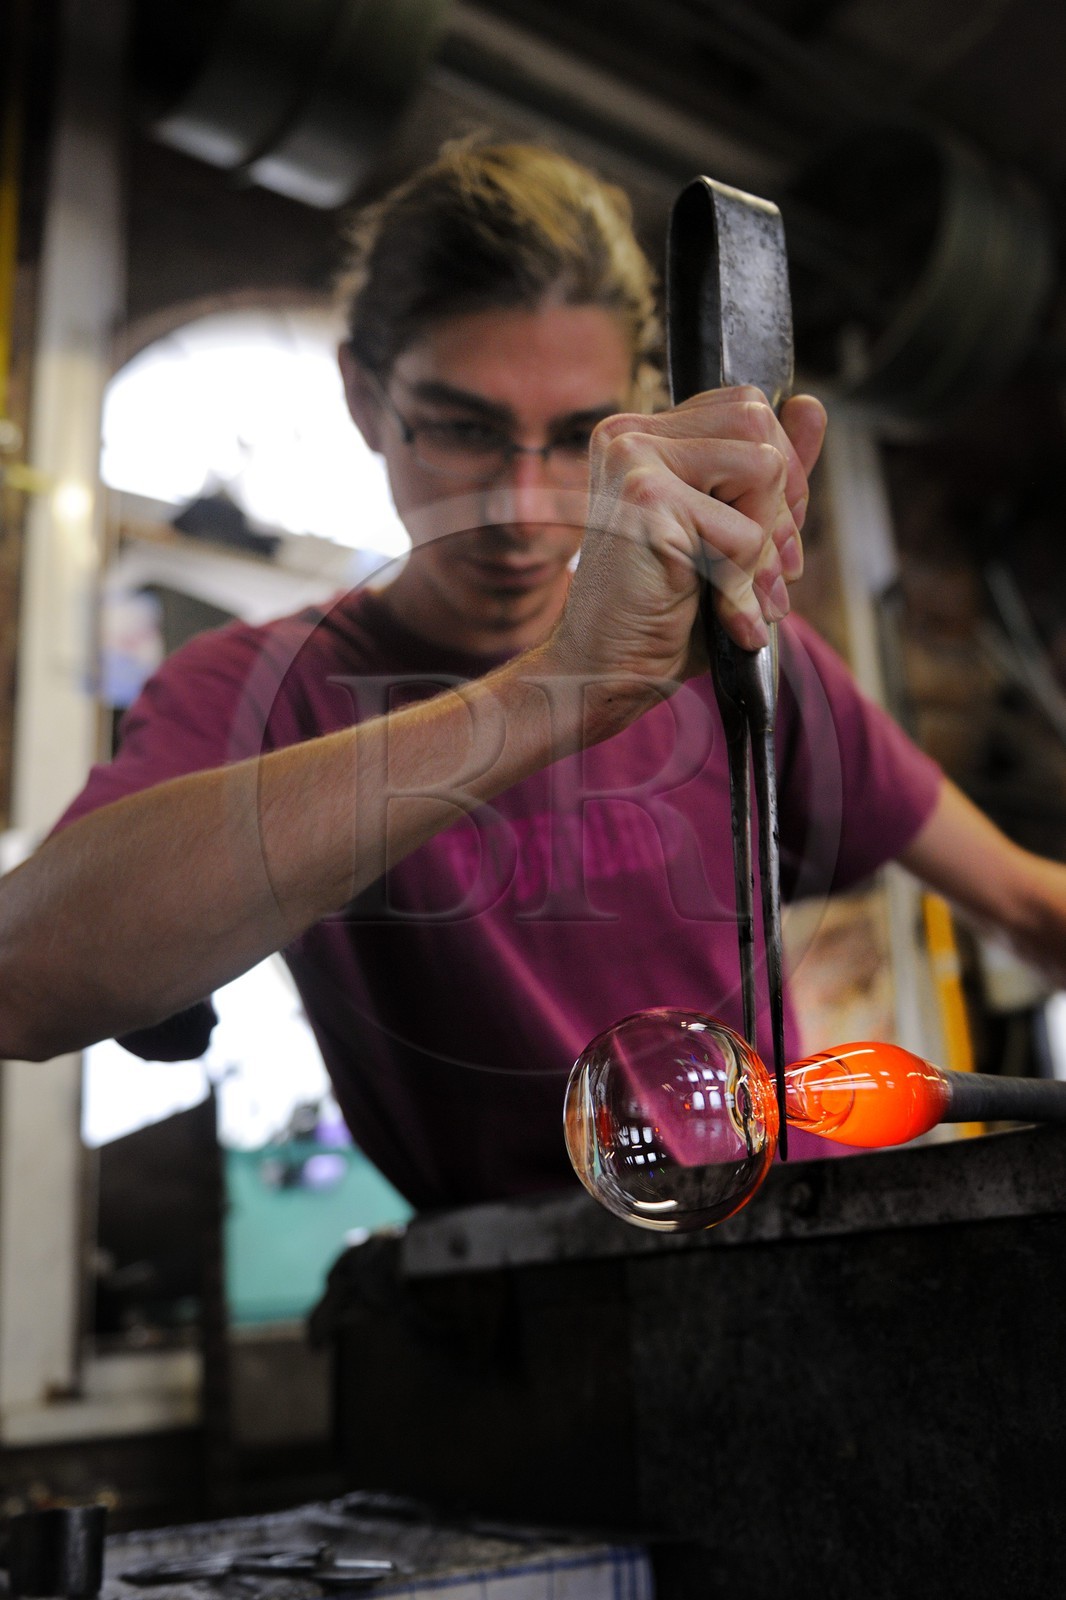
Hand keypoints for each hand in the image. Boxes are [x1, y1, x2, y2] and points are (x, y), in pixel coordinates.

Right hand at [552, 386, 826, 719]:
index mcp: (641, 433)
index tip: (770, 542)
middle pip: (758, 424)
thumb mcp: (732, 532)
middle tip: (768, 574)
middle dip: (781, 506)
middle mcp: (628, 434)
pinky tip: (722, 616)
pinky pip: (744, 530)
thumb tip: (812, 405)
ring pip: (762, 467)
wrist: (605, 672)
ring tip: (743, 595)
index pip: (747, 409)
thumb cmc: (663, 611)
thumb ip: (768, 473)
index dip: (779, 475)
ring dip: (765, 546)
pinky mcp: (645, 500)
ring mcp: (632, 460)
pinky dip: (744, 584)